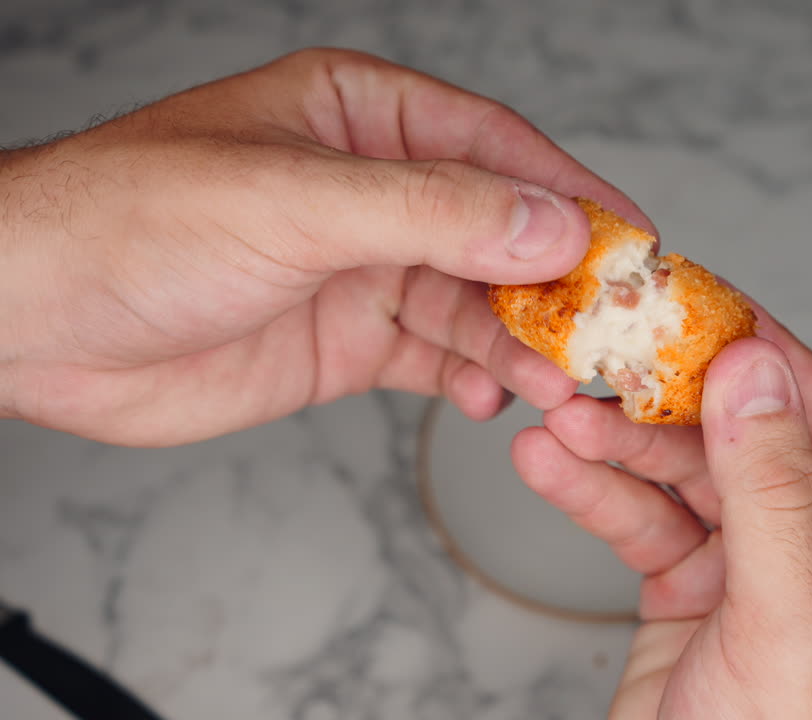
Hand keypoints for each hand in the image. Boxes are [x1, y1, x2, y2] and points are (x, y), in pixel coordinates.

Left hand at [0, 48, 648, 444]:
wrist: (34, 321)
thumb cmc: (133, 221)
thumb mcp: (297, 202)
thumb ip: (434, 214)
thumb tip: (552, 227)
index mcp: (364, 119)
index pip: (498, 148)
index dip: (572, 194)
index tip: (636, 241)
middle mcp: (374, 190)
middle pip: (500, 233)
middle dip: (555, 285)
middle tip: (607, 332)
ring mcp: (363, 268)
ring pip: (475, 304)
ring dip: (519, 343)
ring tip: (555, 381)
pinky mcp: (347, 340)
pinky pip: (436, 358)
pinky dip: (472, 380)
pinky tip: (490, 398)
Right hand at [513, 307, 811, 717]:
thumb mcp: (790, 626)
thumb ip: (775, 493)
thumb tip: (757, 369)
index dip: (770, 361)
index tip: (703, 306)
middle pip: (753, 438)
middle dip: (672, 406)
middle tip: (609, 354)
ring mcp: (764, 565)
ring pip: (689, 475)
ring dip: (622, 446)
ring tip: (561, 416)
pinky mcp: (697, 588)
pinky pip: (646, 523)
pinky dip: (598, 493)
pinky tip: (551, 462)